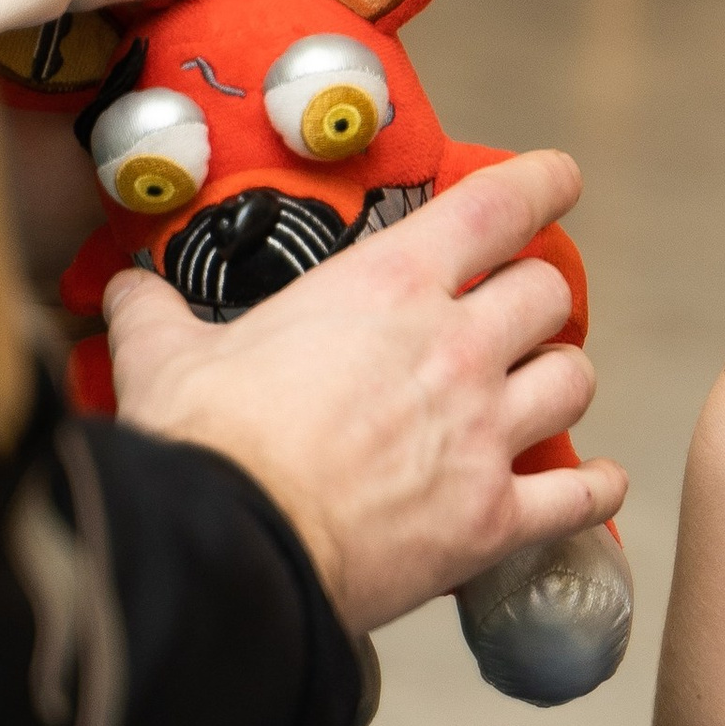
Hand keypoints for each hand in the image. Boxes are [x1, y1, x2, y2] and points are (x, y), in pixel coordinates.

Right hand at [106, 151, 625, 634]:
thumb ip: (156, 316)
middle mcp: (457, 350)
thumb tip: (129, 294)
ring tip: (542, 389)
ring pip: (574, 381)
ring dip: (562, 380)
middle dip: (538, 299)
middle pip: (547, 296)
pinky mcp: (497, 516)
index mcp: (388, 289)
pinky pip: (581, 493)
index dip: (540, 186)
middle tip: (518, 313)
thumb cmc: (206, 446)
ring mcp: (486, 434)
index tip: (560, 179)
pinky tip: (595, 482)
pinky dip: (595, 487)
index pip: (494, 209)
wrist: (234, 546)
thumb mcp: (166, 357)